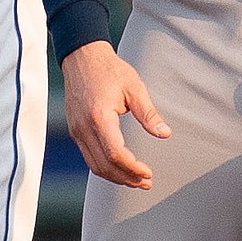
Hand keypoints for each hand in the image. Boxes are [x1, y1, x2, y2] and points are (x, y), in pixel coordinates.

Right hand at [62, 40, 171, 188]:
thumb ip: (148, 113)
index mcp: (99, 117)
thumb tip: (165, 134)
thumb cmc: (110, 70)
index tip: (148, 173)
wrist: (83, 58)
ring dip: (116, 177)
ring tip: (136, 180)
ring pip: (95, 166)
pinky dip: (105, 167)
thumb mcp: (134, 86)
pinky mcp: (75, 131)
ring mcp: (77, 131)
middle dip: (126, 178)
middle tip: (146, 182)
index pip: (115, 154)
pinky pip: (89, 157)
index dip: (133, 168)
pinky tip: (120, 167)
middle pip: (104, 166)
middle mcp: (84, 128)